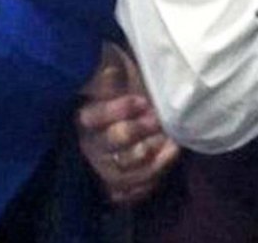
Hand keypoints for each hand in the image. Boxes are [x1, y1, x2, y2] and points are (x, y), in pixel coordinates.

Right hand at [77, 43, 180, 204]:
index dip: (118, 111)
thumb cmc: (122, 80)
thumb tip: (107, 74)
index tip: (142, 101)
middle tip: (158, 120)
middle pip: (111, 145)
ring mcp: (104, 166)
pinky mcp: (119, 182)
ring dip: (150, 159)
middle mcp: (91, 144)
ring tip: (171, 143)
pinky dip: (150, 181)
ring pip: (123, 173)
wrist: (134, 100)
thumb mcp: (113, 64)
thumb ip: (107, 70)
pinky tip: (167, 159)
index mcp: (85, 114)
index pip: (94, 118)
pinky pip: (130, 192)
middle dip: (137, 132)